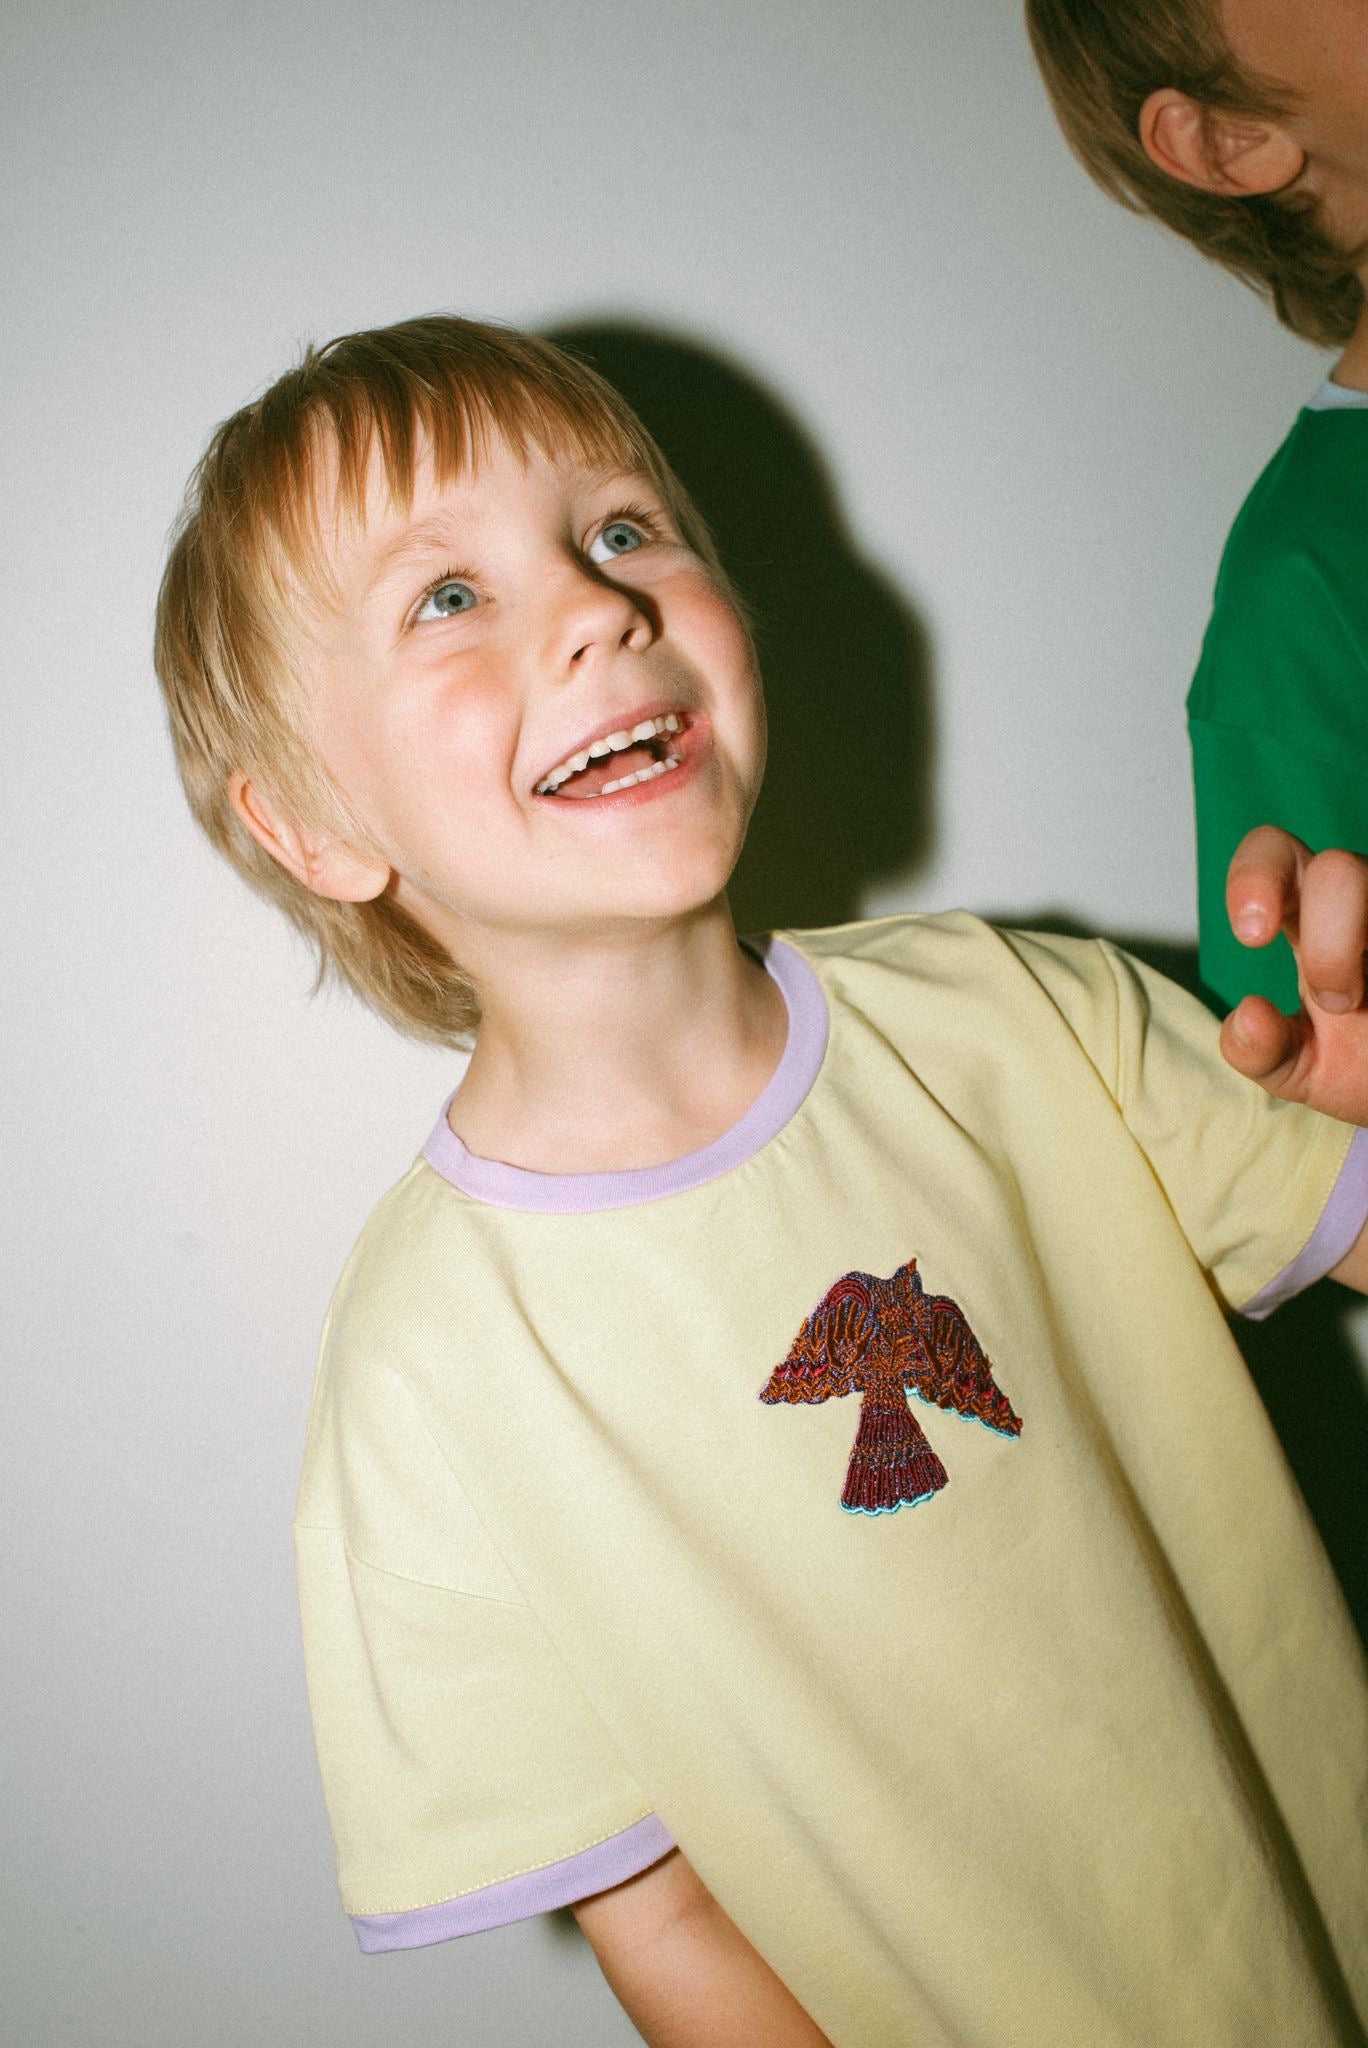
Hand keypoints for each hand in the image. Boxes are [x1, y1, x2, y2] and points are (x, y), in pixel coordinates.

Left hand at [1220, 826, 1367, 1125]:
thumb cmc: (1362, 1066)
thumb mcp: (1303, 1071)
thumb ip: (1261, 1052)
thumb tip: (1247, 1018)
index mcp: (1310, 919)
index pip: (1276, 854)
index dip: (1255, 875)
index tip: (1252, 936)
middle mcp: (1364, 903)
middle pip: (1338, 866)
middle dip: (1329, 939)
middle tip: (1336, 1004)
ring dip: (1359, 948)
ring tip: (1366, 1010)